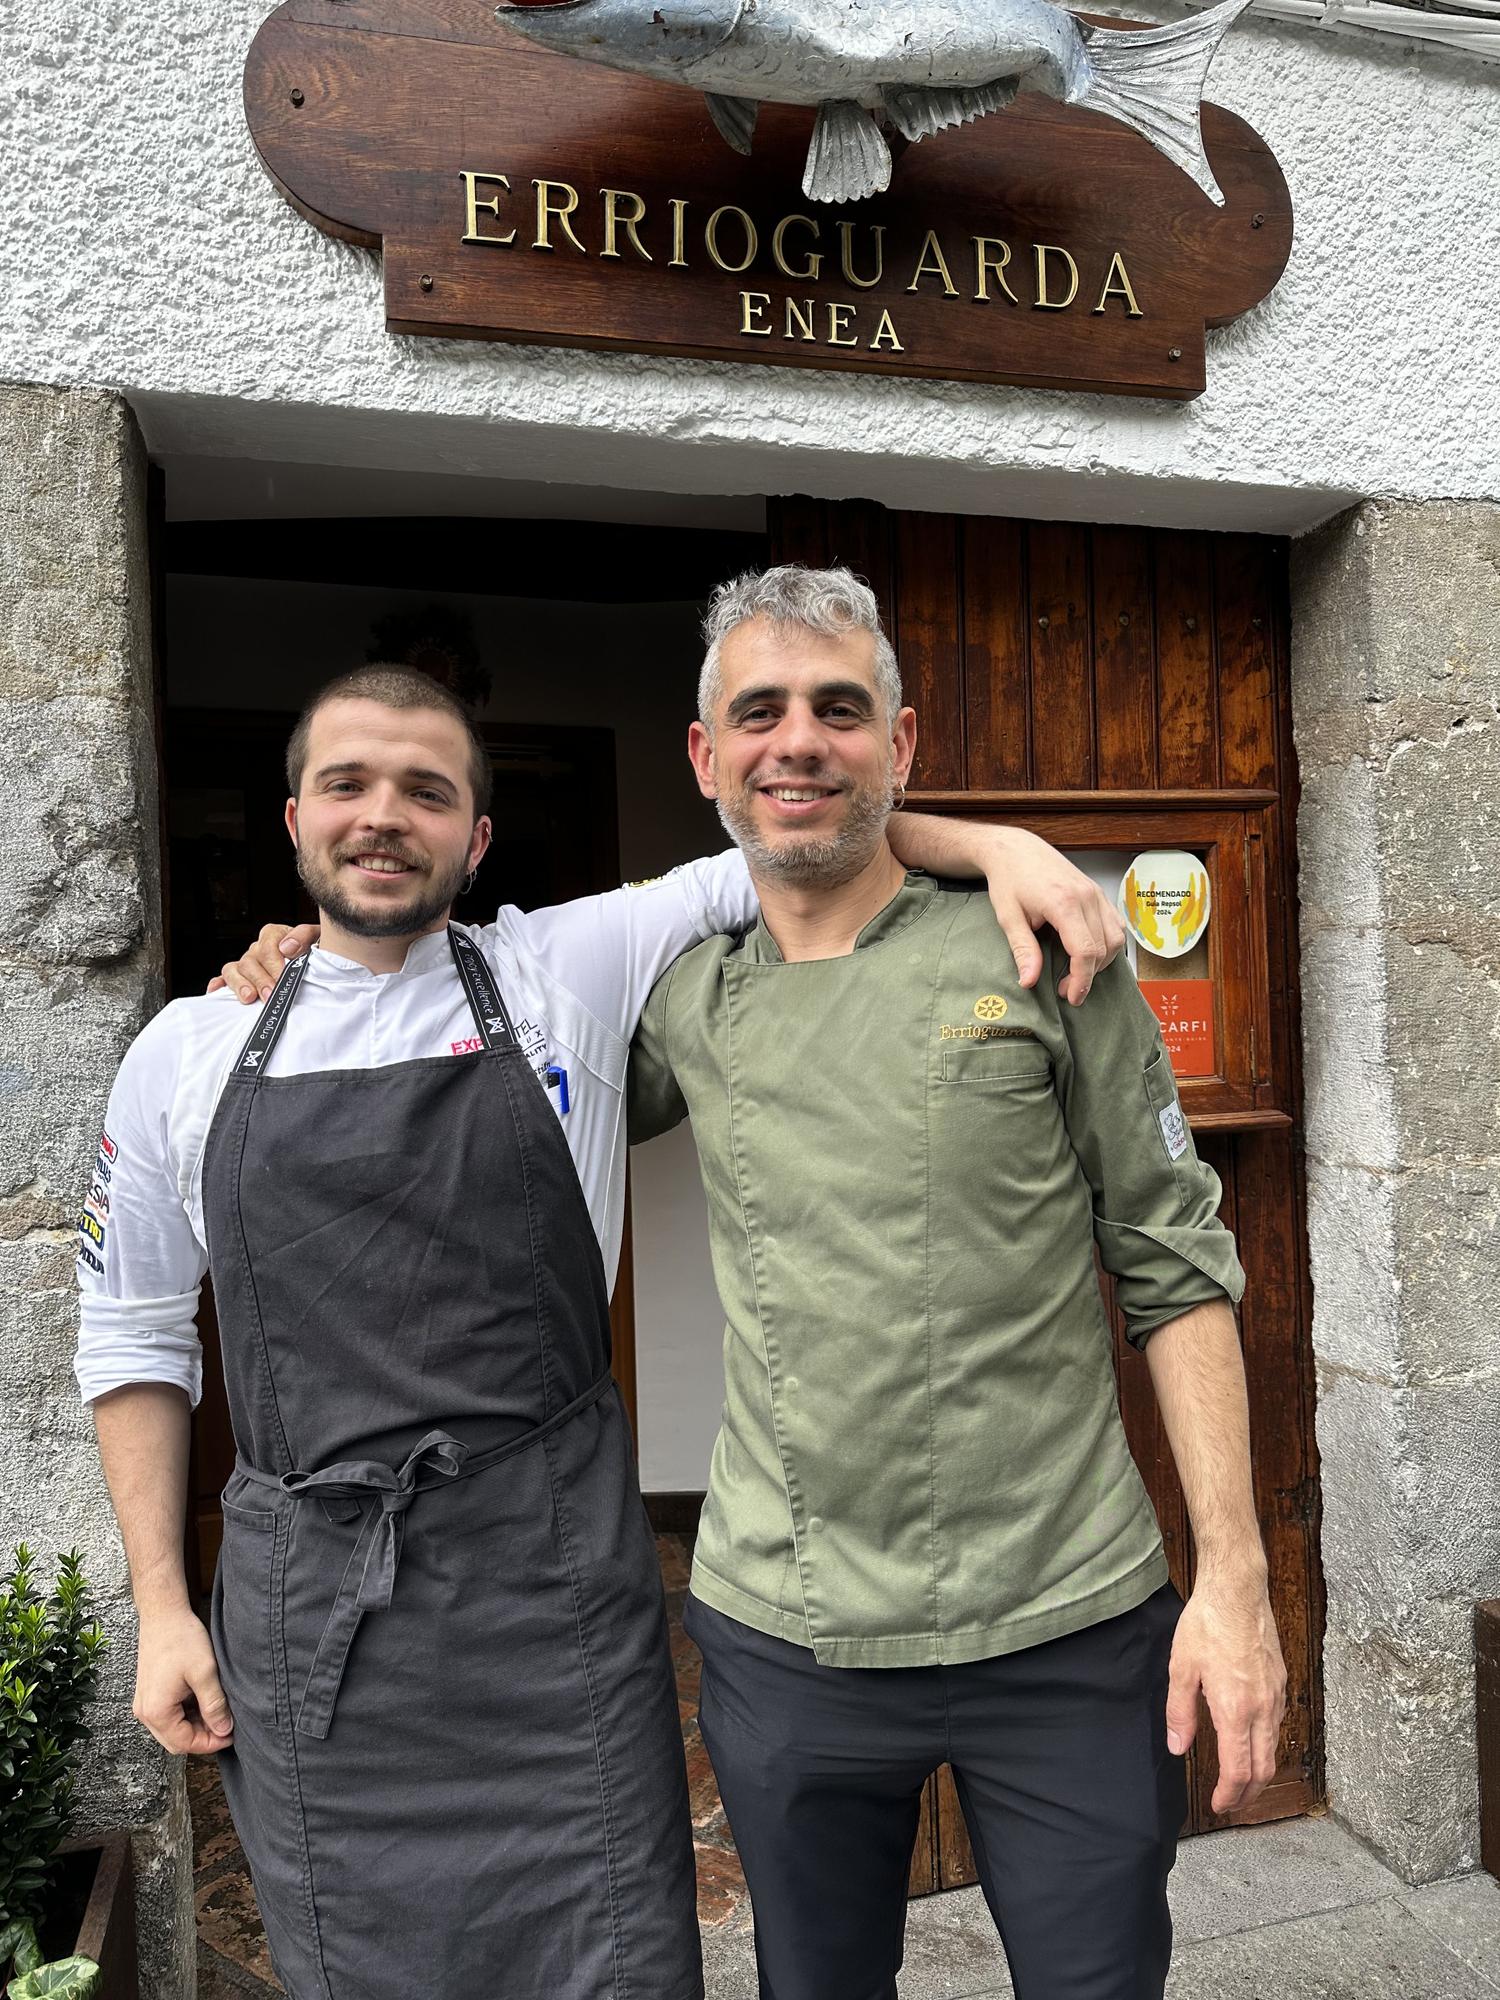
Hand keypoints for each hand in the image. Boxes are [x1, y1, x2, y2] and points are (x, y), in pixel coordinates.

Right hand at [133, 1606, 234, 1755]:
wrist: (163, 1614)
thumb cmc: (181, 1638)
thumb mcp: (205, 1673)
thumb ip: (214, 1705)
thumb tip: (224, 1730)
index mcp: (156, 1711)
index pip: (184, 1743)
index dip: (210, 1743)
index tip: (231, 1735)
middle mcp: (145, 1712)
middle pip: (176, 1741)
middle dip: (203, 1737)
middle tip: (226, 1725)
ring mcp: (145, 1703)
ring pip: (173, 1729)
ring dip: (195, 1725)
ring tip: (218, 1710)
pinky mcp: (150, 1694)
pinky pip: (168, 1715)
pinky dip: (187, 1714)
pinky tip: (203, 1700)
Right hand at [208, 922, 320, 1003]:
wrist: (319, 965)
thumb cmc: (318, 951)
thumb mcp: (318, 937)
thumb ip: (305, 936)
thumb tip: (287, 948)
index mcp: (274, 935)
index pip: (267, 946)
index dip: (274, 964)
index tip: (283, 979)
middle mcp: (257, 948)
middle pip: (249, 961)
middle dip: (260, 980)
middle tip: (270, 995)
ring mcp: (247, 963)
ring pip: (233, 969)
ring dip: (240, 985)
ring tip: (249, 998)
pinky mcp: (241, 977)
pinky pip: (223, 978)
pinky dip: (218, 984)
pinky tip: (215, 991)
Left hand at [979, 827, 1125, 1003]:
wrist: (1016, 849)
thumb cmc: (1010, 879)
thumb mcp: (1008, 917)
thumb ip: (1022, 950)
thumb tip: (1029, 981)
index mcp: (1064, 902)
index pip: (1084, 951)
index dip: (1081, 979)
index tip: (1071, 996)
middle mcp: (1086, 896)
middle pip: (1102, 948)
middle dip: (1088, 976)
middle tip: (1067, 990)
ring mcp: (1095, 892)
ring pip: (1115, 938)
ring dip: (1101, 962)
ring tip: (1077, 973)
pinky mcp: (1098, 892)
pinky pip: (1115, 924)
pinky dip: (1108, 944)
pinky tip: (1090, 953)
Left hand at [1166, 1573, 1286, 1813]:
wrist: (1237, 1590)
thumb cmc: (1207, 1623)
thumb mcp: (1181, 1668)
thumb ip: (1180, 1713)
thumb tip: (1178, 1749)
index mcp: (1235, 1708)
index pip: (1238, 1769)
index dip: (1229, 1795)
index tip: (1218, 1805)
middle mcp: (1262, 1708)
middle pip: (1263, 1768)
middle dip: (1249, 1794)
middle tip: (1232, 1804)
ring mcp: (1275, 1695)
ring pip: (1274, 1748)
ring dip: (1260, 1773)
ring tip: (1242, 1782)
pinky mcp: (1280, 1682)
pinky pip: (1277, 1725)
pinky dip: (1267, 1746)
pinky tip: (1253, 1744)